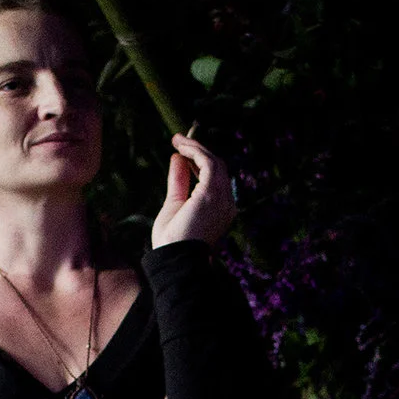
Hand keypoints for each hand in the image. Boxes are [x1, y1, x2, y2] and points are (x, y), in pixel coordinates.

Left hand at [149, 133, 235, 248]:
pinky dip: (195, 152)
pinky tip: (181, 147)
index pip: (214, 178)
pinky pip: (207, 163)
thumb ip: (179, 181)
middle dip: (198, 151)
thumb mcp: (174, 204)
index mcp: (220, 209)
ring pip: (214, 162)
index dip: (199, 162)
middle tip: (178, 140)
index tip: (182, 152)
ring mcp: (222, 198)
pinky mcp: (212, 193)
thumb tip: (177, 158)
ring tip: (177, 140)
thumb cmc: (172, 241)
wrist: (173, 259)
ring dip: (195, 148)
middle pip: (217, 168)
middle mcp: (226, 203)